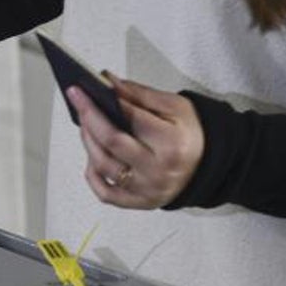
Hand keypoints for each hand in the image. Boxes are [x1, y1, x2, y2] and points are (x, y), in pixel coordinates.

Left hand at [68, 73, 204, 208]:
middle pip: (111, 142)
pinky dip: (92, 175)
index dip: (102, 102)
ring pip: (103, 166)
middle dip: (88, 117)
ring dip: (87, 141)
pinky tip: (91, 156)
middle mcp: (158, 171)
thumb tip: (106, 82)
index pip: (129, 118)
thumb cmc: (190, 134)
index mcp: (171, 143)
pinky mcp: (139, 203)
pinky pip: (106, 193)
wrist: (209, 164)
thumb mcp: (174, 106)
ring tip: (84, 123)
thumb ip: (139, 94)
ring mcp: (147, 190)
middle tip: (77, 100)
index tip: (82, 89)